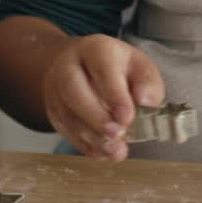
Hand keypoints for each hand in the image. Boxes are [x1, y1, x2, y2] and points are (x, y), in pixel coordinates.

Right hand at [42, 34, 163, 161]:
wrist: (80, 65)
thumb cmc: (114, 66)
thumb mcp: (138, 65)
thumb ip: (148, 82)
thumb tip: (147, 101)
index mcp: (95, 50)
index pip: (102, 68)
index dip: (114, 94)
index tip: (127, 117)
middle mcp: (69, 66)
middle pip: (73, 89)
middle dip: (96, 116)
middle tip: (117, 134)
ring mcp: (56, 89)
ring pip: (67, 114)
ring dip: (91, 136)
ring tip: (114, 150)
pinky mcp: (53, 110)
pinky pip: (64, 129)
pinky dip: (84, 145)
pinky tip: (103, 153)